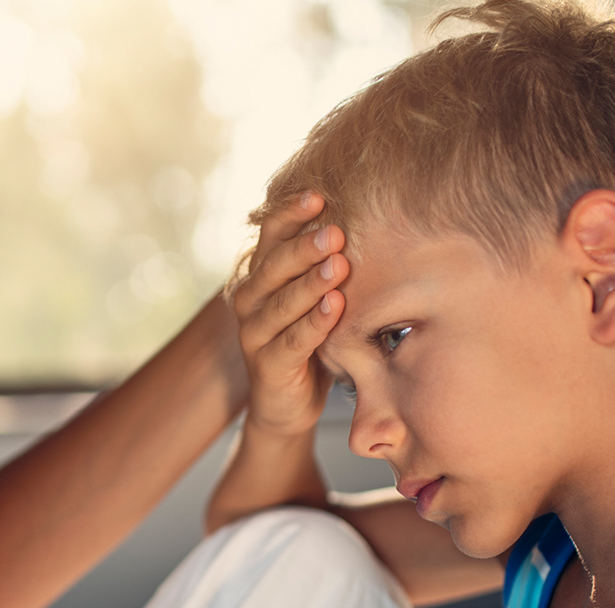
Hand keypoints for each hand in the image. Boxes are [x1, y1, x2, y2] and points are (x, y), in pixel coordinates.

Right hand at [232, 193, 348, 438]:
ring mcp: (254, 334)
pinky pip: (292, 341)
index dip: (291, 213)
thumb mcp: (312, 298)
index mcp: (261, 276)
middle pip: (275, 265)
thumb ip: (323, 264)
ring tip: (339, 265)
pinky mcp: (267, 366)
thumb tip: (363, 216)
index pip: (271, 234)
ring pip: (282, 303)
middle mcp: (251, 300)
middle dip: (306, 247)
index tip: (320, 195)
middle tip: (336, 232)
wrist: (286, 405)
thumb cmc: (307, 342)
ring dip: (311, 283)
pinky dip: (313, 323)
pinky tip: (334, 307)